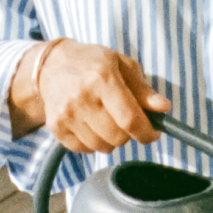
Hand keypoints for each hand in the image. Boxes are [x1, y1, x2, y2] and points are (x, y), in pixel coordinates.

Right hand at [9, 39, 172, 153]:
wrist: (50, 66)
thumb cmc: (92, 63)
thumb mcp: (121, 65)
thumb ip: (143, 89)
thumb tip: (163, 107)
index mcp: (103, 78)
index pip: (129, 119)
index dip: (146, 132)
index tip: (152, 134)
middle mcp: (82, 97)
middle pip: (117, 137)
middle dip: (128, 134)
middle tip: (125, 121)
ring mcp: (67, 114)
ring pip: (102, 146)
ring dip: (111, 140)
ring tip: (106, 121)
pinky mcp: (56, 127)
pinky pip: (85, 150)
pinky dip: (93, 143)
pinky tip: (91, 125)